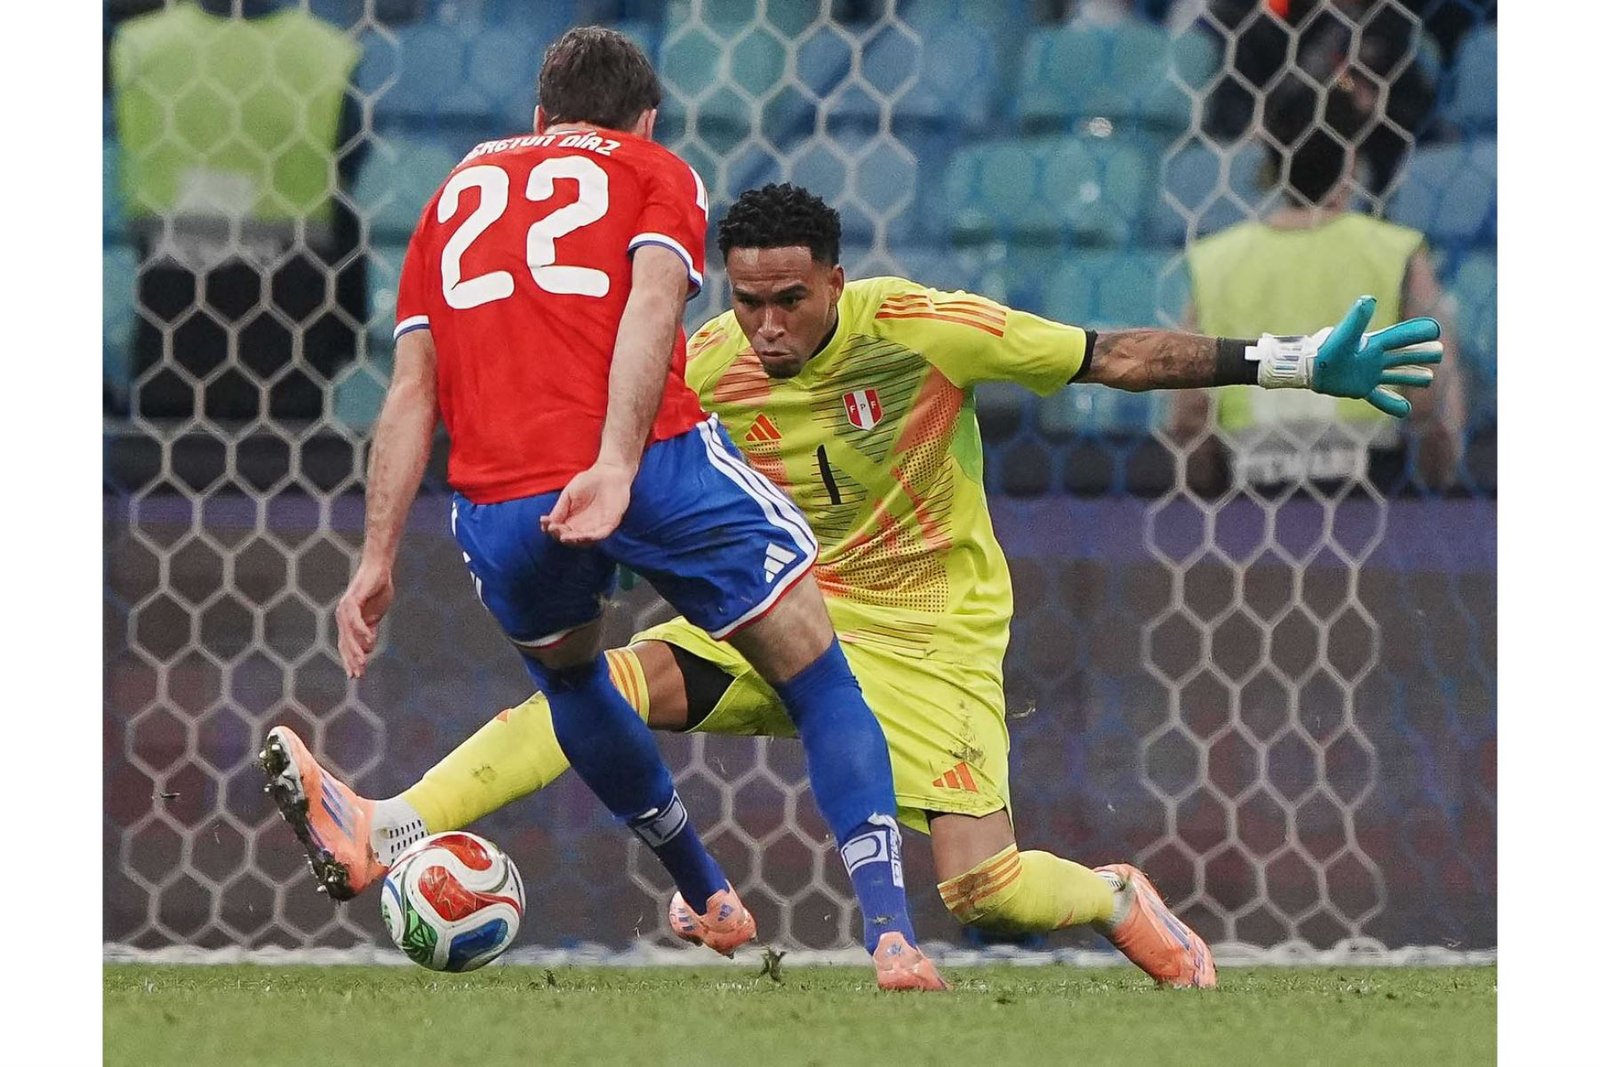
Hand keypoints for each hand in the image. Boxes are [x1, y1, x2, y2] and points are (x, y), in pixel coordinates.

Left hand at [336, 560, 393, 678]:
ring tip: (362, 663)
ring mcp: (345, 608)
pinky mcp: (352, 600)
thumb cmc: (378, 589)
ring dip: (355, 650)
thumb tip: (368, 647)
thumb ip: (370, 630)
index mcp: (348, 620)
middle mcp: (343, 616)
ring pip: (348, 634)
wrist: (379, 568)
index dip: (351, 660)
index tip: (356, 675)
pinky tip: (369, 641)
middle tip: (357, 675)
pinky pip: (355, 620)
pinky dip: (362, 631)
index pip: (347, 644)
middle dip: (351, 660)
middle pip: (345, 643)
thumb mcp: (375, 615)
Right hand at [540, 461, 634, 545]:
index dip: (552, 528)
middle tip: (555, 529)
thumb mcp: (569, 494)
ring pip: (585, 540)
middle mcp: (584, 526)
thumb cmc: (588, 481)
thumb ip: (559, 509)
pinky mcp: (610, 524)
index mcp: (572, 520)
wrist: (609, 472)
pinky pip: (601, 535)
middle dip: (561, 535)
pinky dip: (592, 537)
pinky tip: (583, 536)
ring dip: (575, 540)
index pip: (560, 530)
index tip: (545, 521)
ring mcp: (597, 526)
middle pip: (571, 538)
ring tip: (565, 537)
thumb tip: (546, 524)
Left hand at [1310, 295, 1444, 417]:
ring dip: (1413, 376)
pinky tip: (1406, 409)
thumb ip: (1357, 319)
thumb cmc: (1327, 349)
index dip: (1418, 332)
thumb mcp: (1345, 334)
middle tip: (1439, 351)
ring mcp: (1370, 374)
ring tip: (1429, 378)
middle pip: (1405, 355)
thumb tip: (1369, 299)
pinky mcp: (1362, 388)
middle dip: (1422, 353)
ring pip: (1397, 375)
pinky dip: (1393, 404)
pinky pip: (1381, 398)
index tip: (1435, 329)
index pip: (1401, 337)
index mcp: (1375, 344)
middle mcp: (1376, 358)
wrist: (1309, 367)